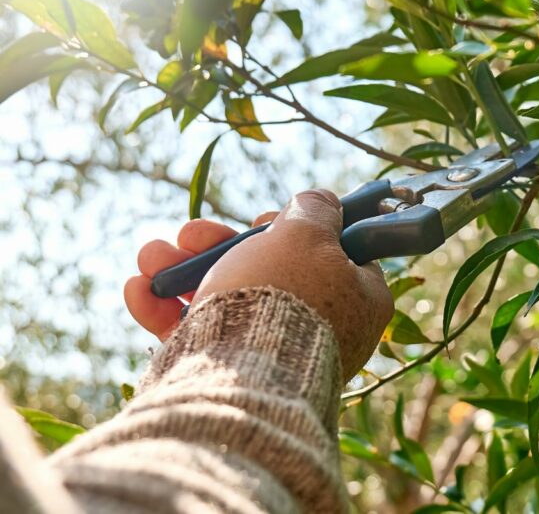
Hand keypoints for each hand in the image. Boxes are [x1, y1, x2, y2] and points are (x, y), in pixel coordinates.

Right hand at [125, 189, 393, 379]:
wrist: (242, 378)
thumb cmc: (285, 296)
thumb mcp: (308, 235)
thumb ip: (317, 210)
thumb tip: (323, 200)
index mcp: (360, 298)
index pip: (335, 253)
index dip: (296, 229)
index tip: (264, 218)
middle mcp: (325, 328)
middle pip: (268, 270)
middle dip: (218, 245)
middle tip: (192, 232)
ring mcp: (275, 353)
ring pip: (226, 298)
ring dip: (181, 271)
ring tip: (150, 257)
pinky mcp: (231, 377)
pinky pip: (200, 335)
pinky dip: (167, 312)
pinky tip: (138, 289)